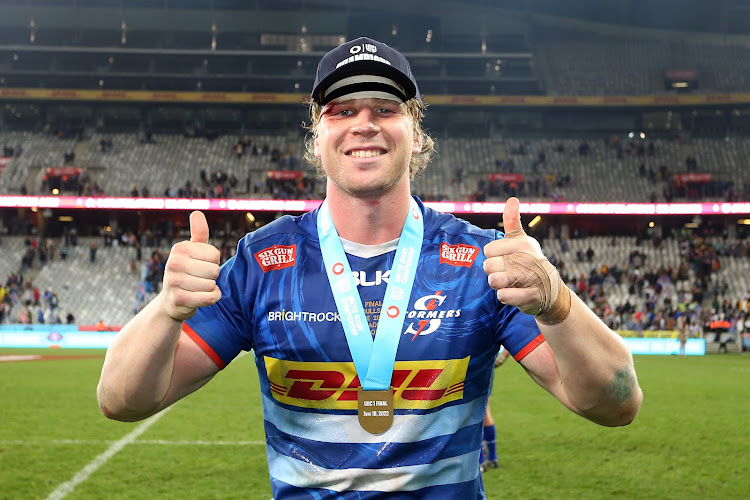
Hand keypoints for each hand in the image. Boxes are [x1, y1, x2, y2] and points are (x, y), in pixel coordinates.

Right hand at [162, 211, 221, 321]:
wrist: (172, 301)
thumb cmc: (188, 271)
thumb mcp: (193, 251)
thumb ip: (199, 233)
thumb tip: (197, 213)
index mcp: (180, 249)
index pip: (215, 255)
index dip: (213, 262)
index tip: (200, 265)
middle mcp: (173, 263)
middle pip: (214, 270)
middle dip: (212, 277)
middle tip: (199, 278)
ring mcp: (173, 282)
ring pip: (212, 285)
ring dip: (210, 288)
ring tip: (197, 288)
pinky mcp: (179, 299)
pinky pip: (210, 298)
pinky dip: (211, 298)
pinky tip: (200, 297)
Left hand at [482, 198, 570, 324]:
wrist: (549, 290)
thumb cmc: (529, 261)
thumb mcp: (521, 240)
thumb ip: (512, 221)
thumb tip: (512, 198)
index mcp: (524, 244)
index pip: (488, 249)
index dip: (492, 256)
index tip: (504, 257)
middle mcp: (529, 259)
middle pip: (488, 266)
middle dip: (493, 271)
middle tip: (505, 271)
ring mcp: (531, 279)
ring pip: (494, 281)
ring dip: (497, 284)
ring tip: (507, 282)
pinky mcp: (531, 297)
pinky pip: (503, 296)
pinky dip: (504, 296)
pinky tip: (511, 292)